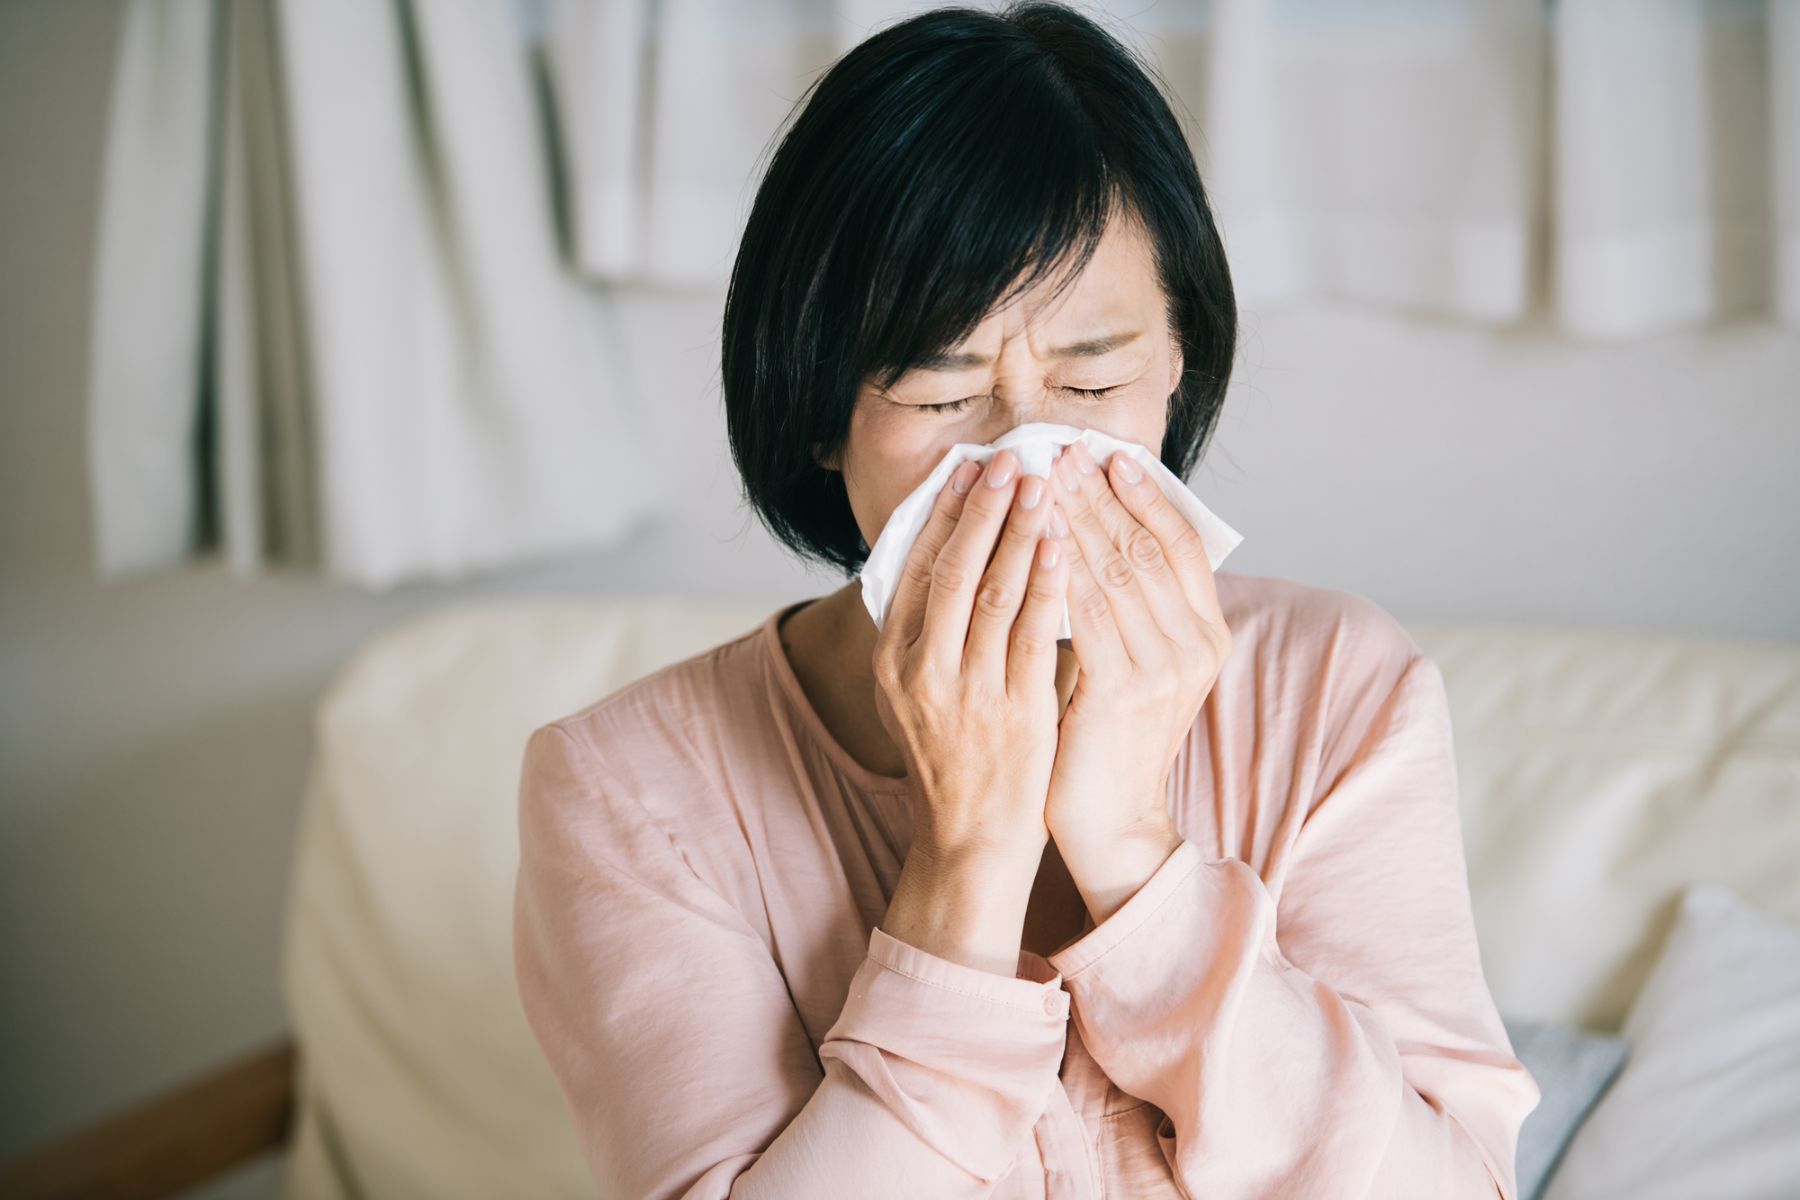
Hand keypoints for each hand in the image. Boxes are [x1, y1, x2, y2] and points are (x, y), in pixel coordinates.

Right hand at [871, 448, 1074, 971]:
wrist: (971, 840)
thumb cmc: (956, 759)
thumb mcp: (919, 694)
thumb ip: (934, 633)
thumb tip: (957, 557)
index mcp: (894, 661)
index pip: (916, 570)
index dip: (943, 515)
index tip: (968, 471)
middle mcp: (922, 672)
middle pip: (952, 570)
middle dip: (982, 509)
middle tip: (1009, 460)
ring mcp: (967, 692)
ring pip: (993, 593)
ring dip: (1019, 531)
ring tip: (1042, 485)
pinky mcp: (1015, 711)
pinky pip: (1034, 633)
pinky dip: (1048, 583)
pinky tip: (1064, 545)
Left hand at [1042, 439, 1232, 920]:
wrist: (1110, 822)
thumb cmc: (1108, 739)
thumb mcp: (1133, 663)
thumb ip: (1129, 607)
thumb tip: (1090, 530)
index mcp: (1207, 634)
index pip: (1180, 543)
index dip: (1144, 494)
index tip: (1105, 454)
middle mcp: (1195, 646)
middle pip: (1144, 547)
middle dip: (1098, 494)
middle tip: (1059, 449)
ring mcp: (1163, 669)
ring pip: (1113, 571)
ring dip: (1073, 518)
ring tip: (1038, 477)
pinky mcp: (1122, 690)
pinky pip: (1086, 612)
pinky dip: (1060, 569)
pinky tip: (1034, 537)